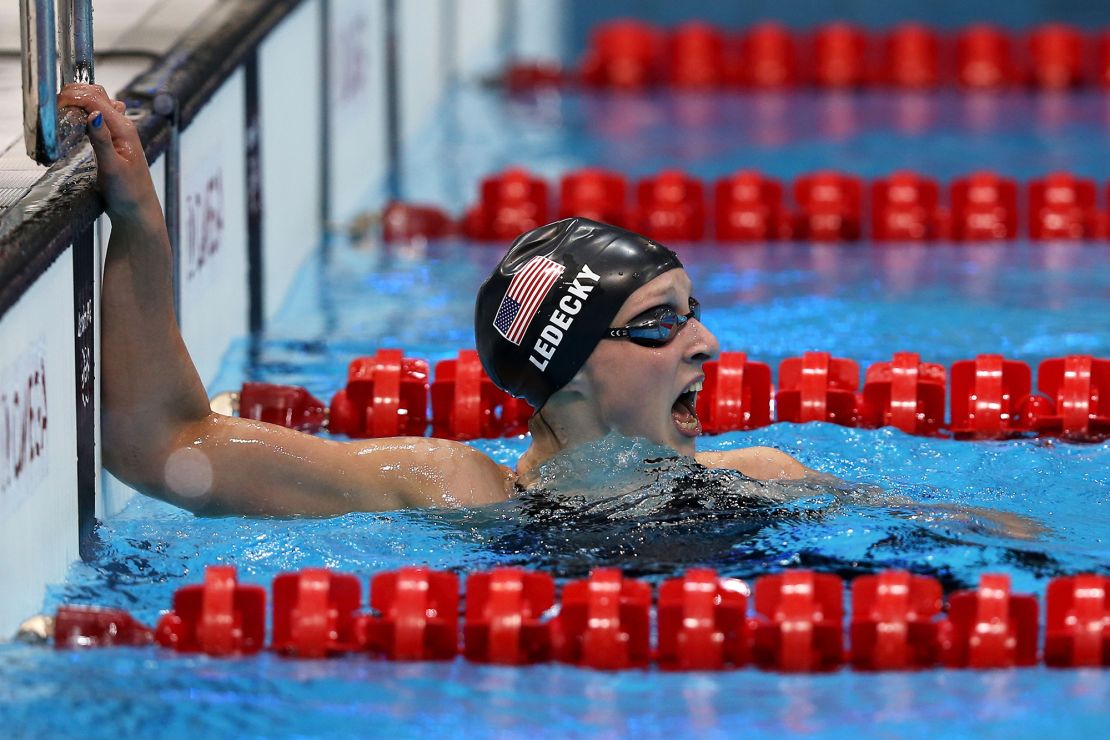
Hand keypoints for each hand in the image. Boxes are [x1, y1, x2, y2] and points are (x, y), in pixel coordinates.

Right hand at [57, 83, 157, 222]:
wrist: (137, 210)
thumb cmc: (128, 193)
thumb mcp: (111, 168)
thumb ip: (102, 141)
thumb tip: (93, 115)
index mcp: (124, 130)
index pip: (96, 100)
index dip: (74, 97)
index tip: (55, 104)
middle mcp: (123, 126)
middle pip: (98, 95)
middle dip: (75, 92)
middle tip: (55, 103)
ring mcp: (119, 132)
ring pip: (98, 102)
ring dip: (80, 99)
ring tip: (61, 107)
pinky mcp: (112, 138)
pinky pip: (98, 115)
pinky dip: (84, 110)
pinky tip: (74, 117)